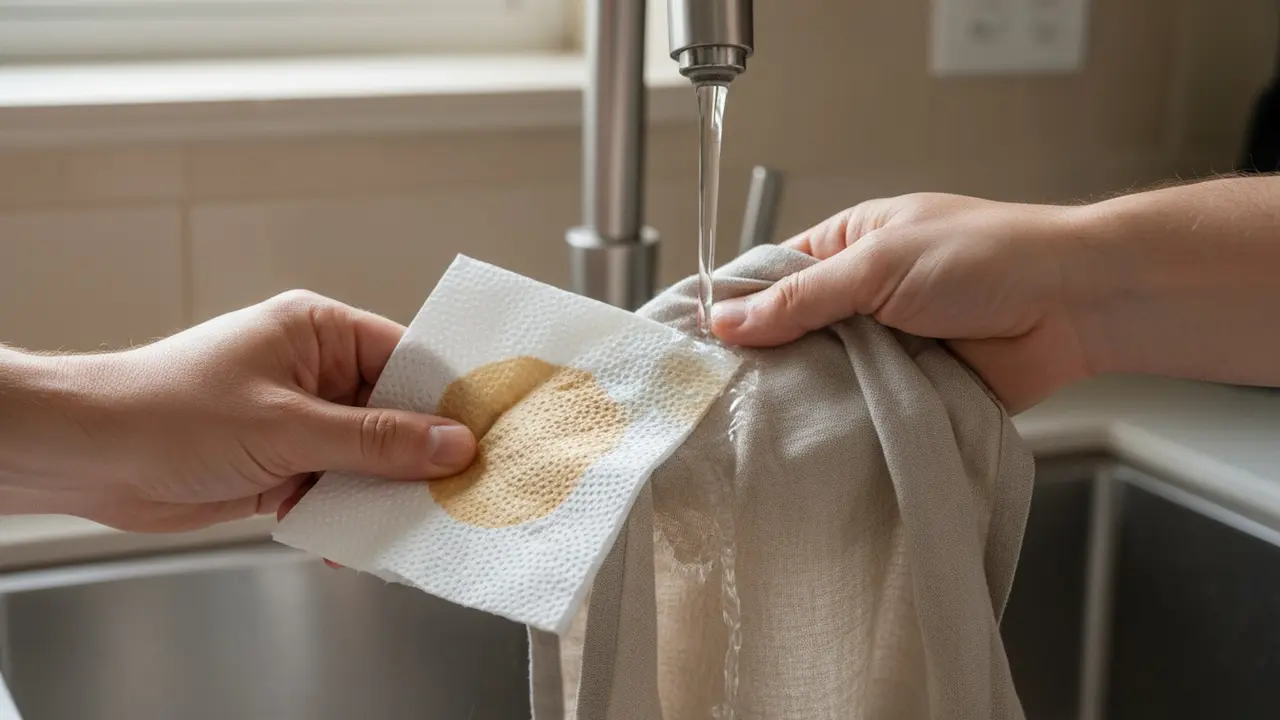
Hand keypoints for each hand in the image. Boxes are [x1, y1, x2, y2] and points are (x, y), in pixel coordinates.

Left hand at [0, 291, 475, 531]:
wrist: (87, 456)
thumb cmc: (169, 413)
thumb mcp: (287, 426)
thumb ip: (375, 440)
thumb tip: (452, 443)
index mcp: (320, 331)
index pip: (410, 358)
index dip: (451, 398)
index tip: (491, 435)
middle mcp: (316, 371)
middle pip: (396, 412)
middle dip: (421, 456)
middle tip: (462, 491)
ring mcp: (301, 419)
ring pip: (370, 457)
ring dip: (383, 492)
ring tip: (412, 524)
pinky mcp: (284, 462)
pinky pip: (338, 487)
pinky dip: (348, 514)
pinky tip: (356, 540)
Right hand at [711, 193, 1094, 411]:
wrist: (1074, 306)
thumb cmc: (986, 258)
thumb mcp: (878, 264)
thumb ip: (801, 298)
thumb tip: (726, 319)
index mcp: (850, 247)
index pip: (773, 277)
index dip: (736, 309)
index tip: (696, 347)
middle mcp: (864, 297)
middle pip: (793, 335)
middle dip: (769, 363)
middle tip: (724, 400)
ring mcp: (889, 346)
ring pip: (827, 378)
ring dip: (811, 397)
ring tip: (763, 429)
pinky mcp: (914, 390)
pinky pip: (867, 411)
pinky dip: (849, 424)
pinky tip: (817, 444)